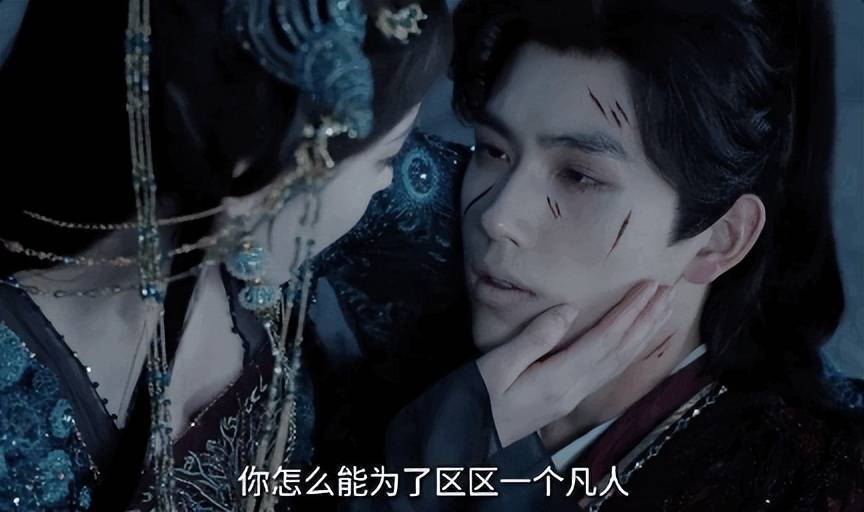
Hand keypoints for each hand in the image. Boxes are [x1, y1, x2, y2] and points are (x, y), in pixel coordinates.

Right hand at [477, 281, 673, 447]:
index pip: (605, 340)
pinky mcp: (567, 399)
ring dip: (642, 335)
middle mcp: (574, 390)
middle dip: (646, 320)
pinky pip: (608, 372)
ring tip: (662, 310)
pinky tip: (634, 341)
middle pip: (620, 351)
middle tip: (668, 291)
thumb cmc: (476, 398)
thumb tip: (569, 308)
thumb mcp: (498, 364)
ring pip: (618, 363)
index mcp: (559, 379)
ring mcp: (573, 397)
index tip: (648, 286)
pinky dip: (628, 352)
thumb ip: (535, 337)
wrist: (467, 438)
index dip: (629, 312)